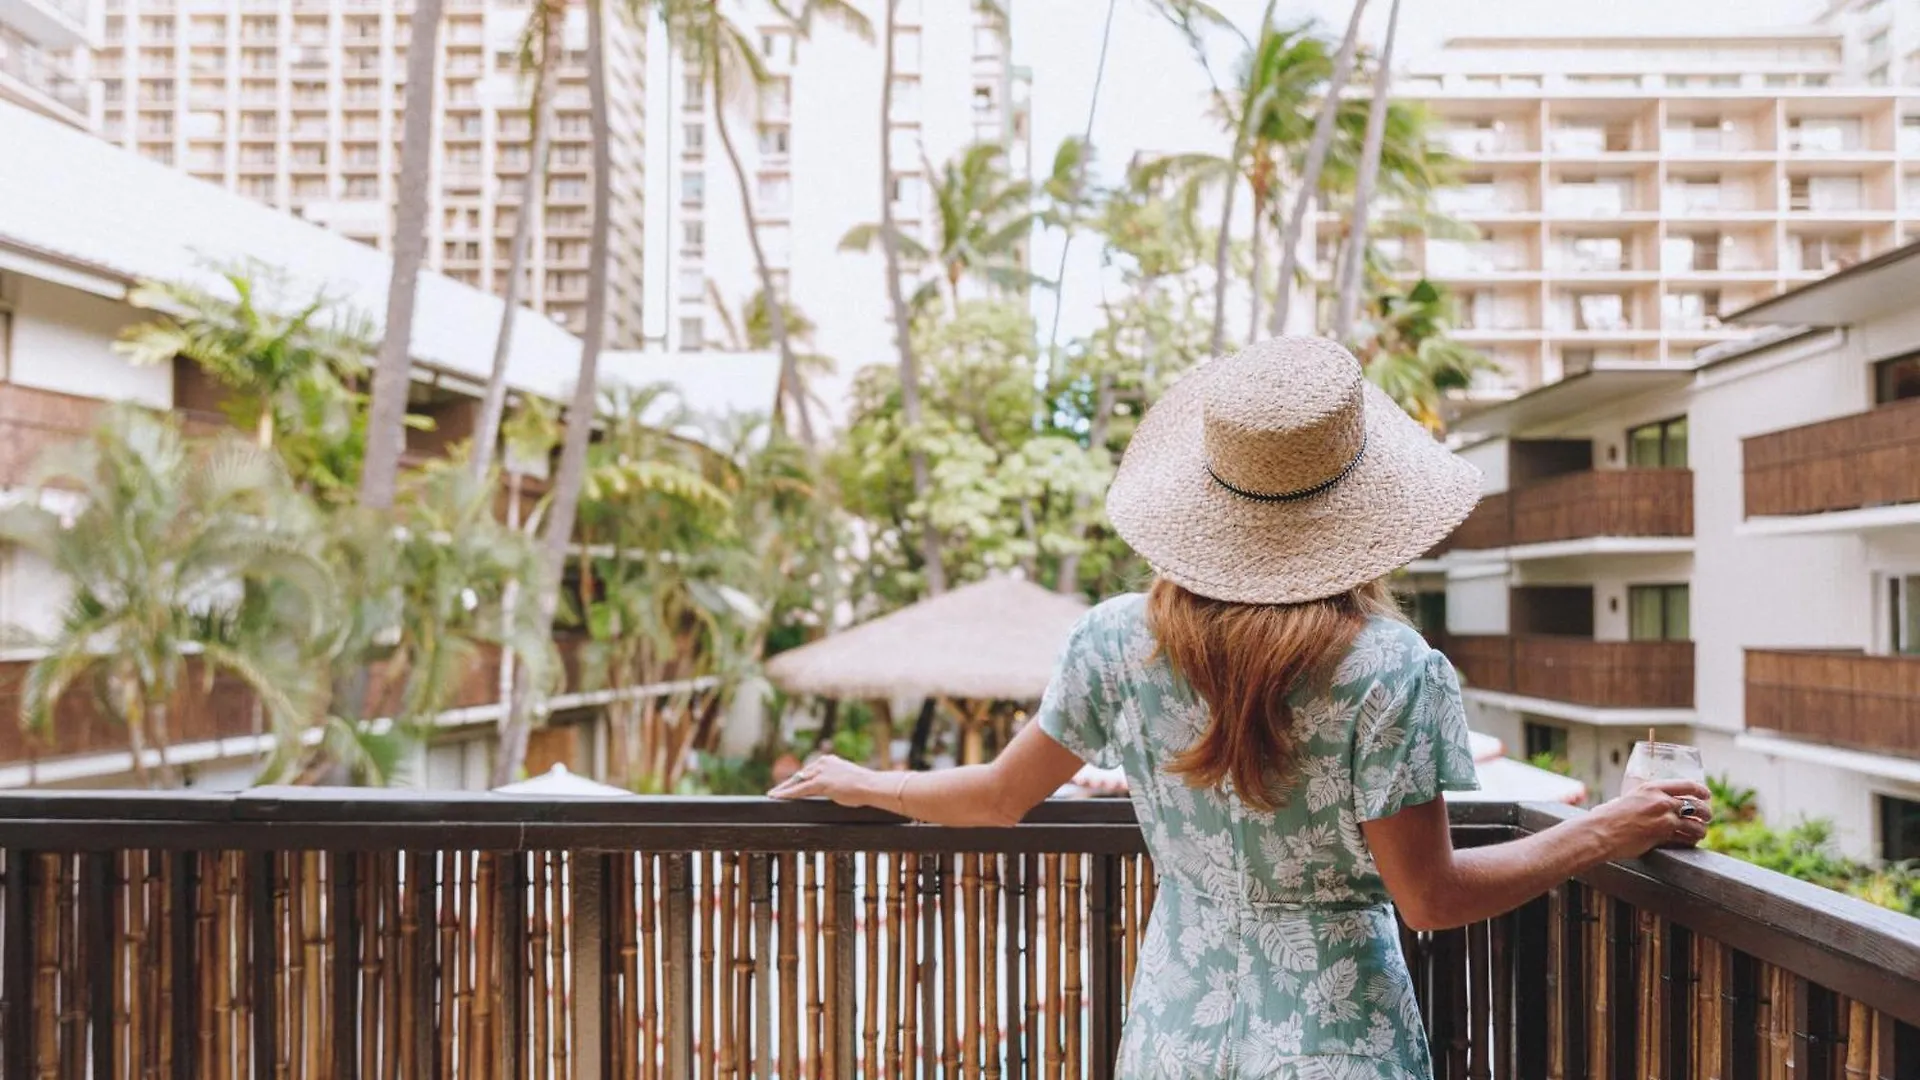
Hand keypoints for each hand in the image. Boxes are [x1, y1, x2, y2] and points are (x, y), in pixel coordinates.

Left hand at [768, 754, 885, 808]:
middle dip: (788, 783)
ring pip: (797, 781)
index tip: (791, 782)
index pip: (809, 770)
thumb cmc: (864, 785)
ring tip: (773, 795)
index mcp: (829, 760)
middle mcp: (823, 763)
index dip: (798, 778)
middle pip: (800, 774)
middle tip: (776, 791)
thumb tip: (831, 788)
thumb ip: (835, 780)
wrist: (871, 785)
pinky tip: (778, 797)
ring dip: (784, 789)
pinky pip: (799, 789)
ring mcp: (821, 772)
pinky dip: (787, 794)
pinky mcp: (820, 783)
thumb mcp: (846, 778)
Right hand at [1587, 778, 1713, 860]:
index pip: (1687, 785)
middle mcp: (1662, 802)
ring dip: (1702, 829)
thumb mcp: (1627, 798)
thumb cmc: (1607, 816)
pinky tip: (1690, 842)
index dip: (1701, 790)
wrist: (1600, 832)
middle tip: (1707, 816)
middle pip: (1696, 806)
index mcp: (1652, 788)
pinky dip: (1691, 841)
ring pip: (1695, 825)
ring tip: (1701, 832)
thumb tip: (1649, 804)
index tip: (1706, 795)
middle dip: (1706, 812)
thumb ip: (1643, 800)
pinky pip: (1686, 839)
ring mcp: (1664, 820)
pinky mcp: (1663, 837)